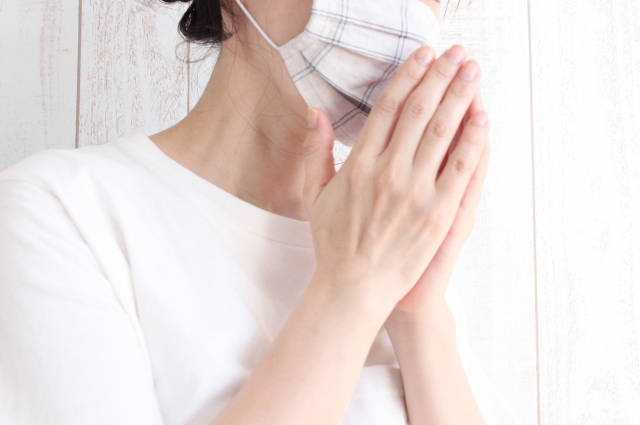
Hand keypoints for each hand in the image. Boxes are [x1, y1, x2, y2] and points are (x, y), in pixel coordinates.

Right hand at [302, 44, 487, 314]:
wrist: (355, 288)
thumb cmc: (334, 243)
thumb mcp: (314, 195)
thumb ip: (315, 151)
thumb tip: (315, 113)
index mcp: (359, 164)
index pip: (387, 108)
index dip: (407, 77)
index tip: (423, 55)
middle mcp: (388, 172)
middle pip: (419, 111)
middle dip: (440, 76)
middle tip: (457, 53)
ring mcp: (416, 192)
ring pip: (442, 132)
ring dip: (460, 97)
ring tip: (473, 71)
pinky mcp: (439, 213)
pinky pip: (460, 168)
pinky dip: (473, 140)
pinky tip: (483, 117)